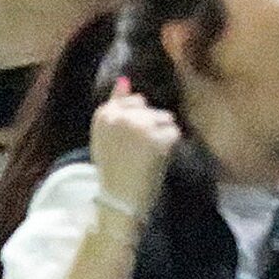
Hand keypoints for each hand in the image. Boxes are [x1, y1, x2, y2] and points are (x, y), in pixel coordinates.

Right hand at [87, 78, 181, 215]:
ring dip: (162, 136)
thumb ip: (115, 104)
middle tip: (137, 152)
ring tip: (146, 156)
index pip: (134, 101)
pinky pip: (174, 134)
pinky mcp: (157, 139)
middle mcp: (120, 116)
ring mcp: (140, 127)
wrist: (118, 200)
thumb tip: (125, 78)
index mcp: (103, 114)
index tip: (128, 142)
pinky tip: (157, 161)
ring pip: (166, 119)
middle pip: (151, 109)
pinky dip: (170, 147)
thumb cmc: (112, 168)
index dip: (137, 122)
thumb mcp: (106, 134)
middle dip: (150, 127)